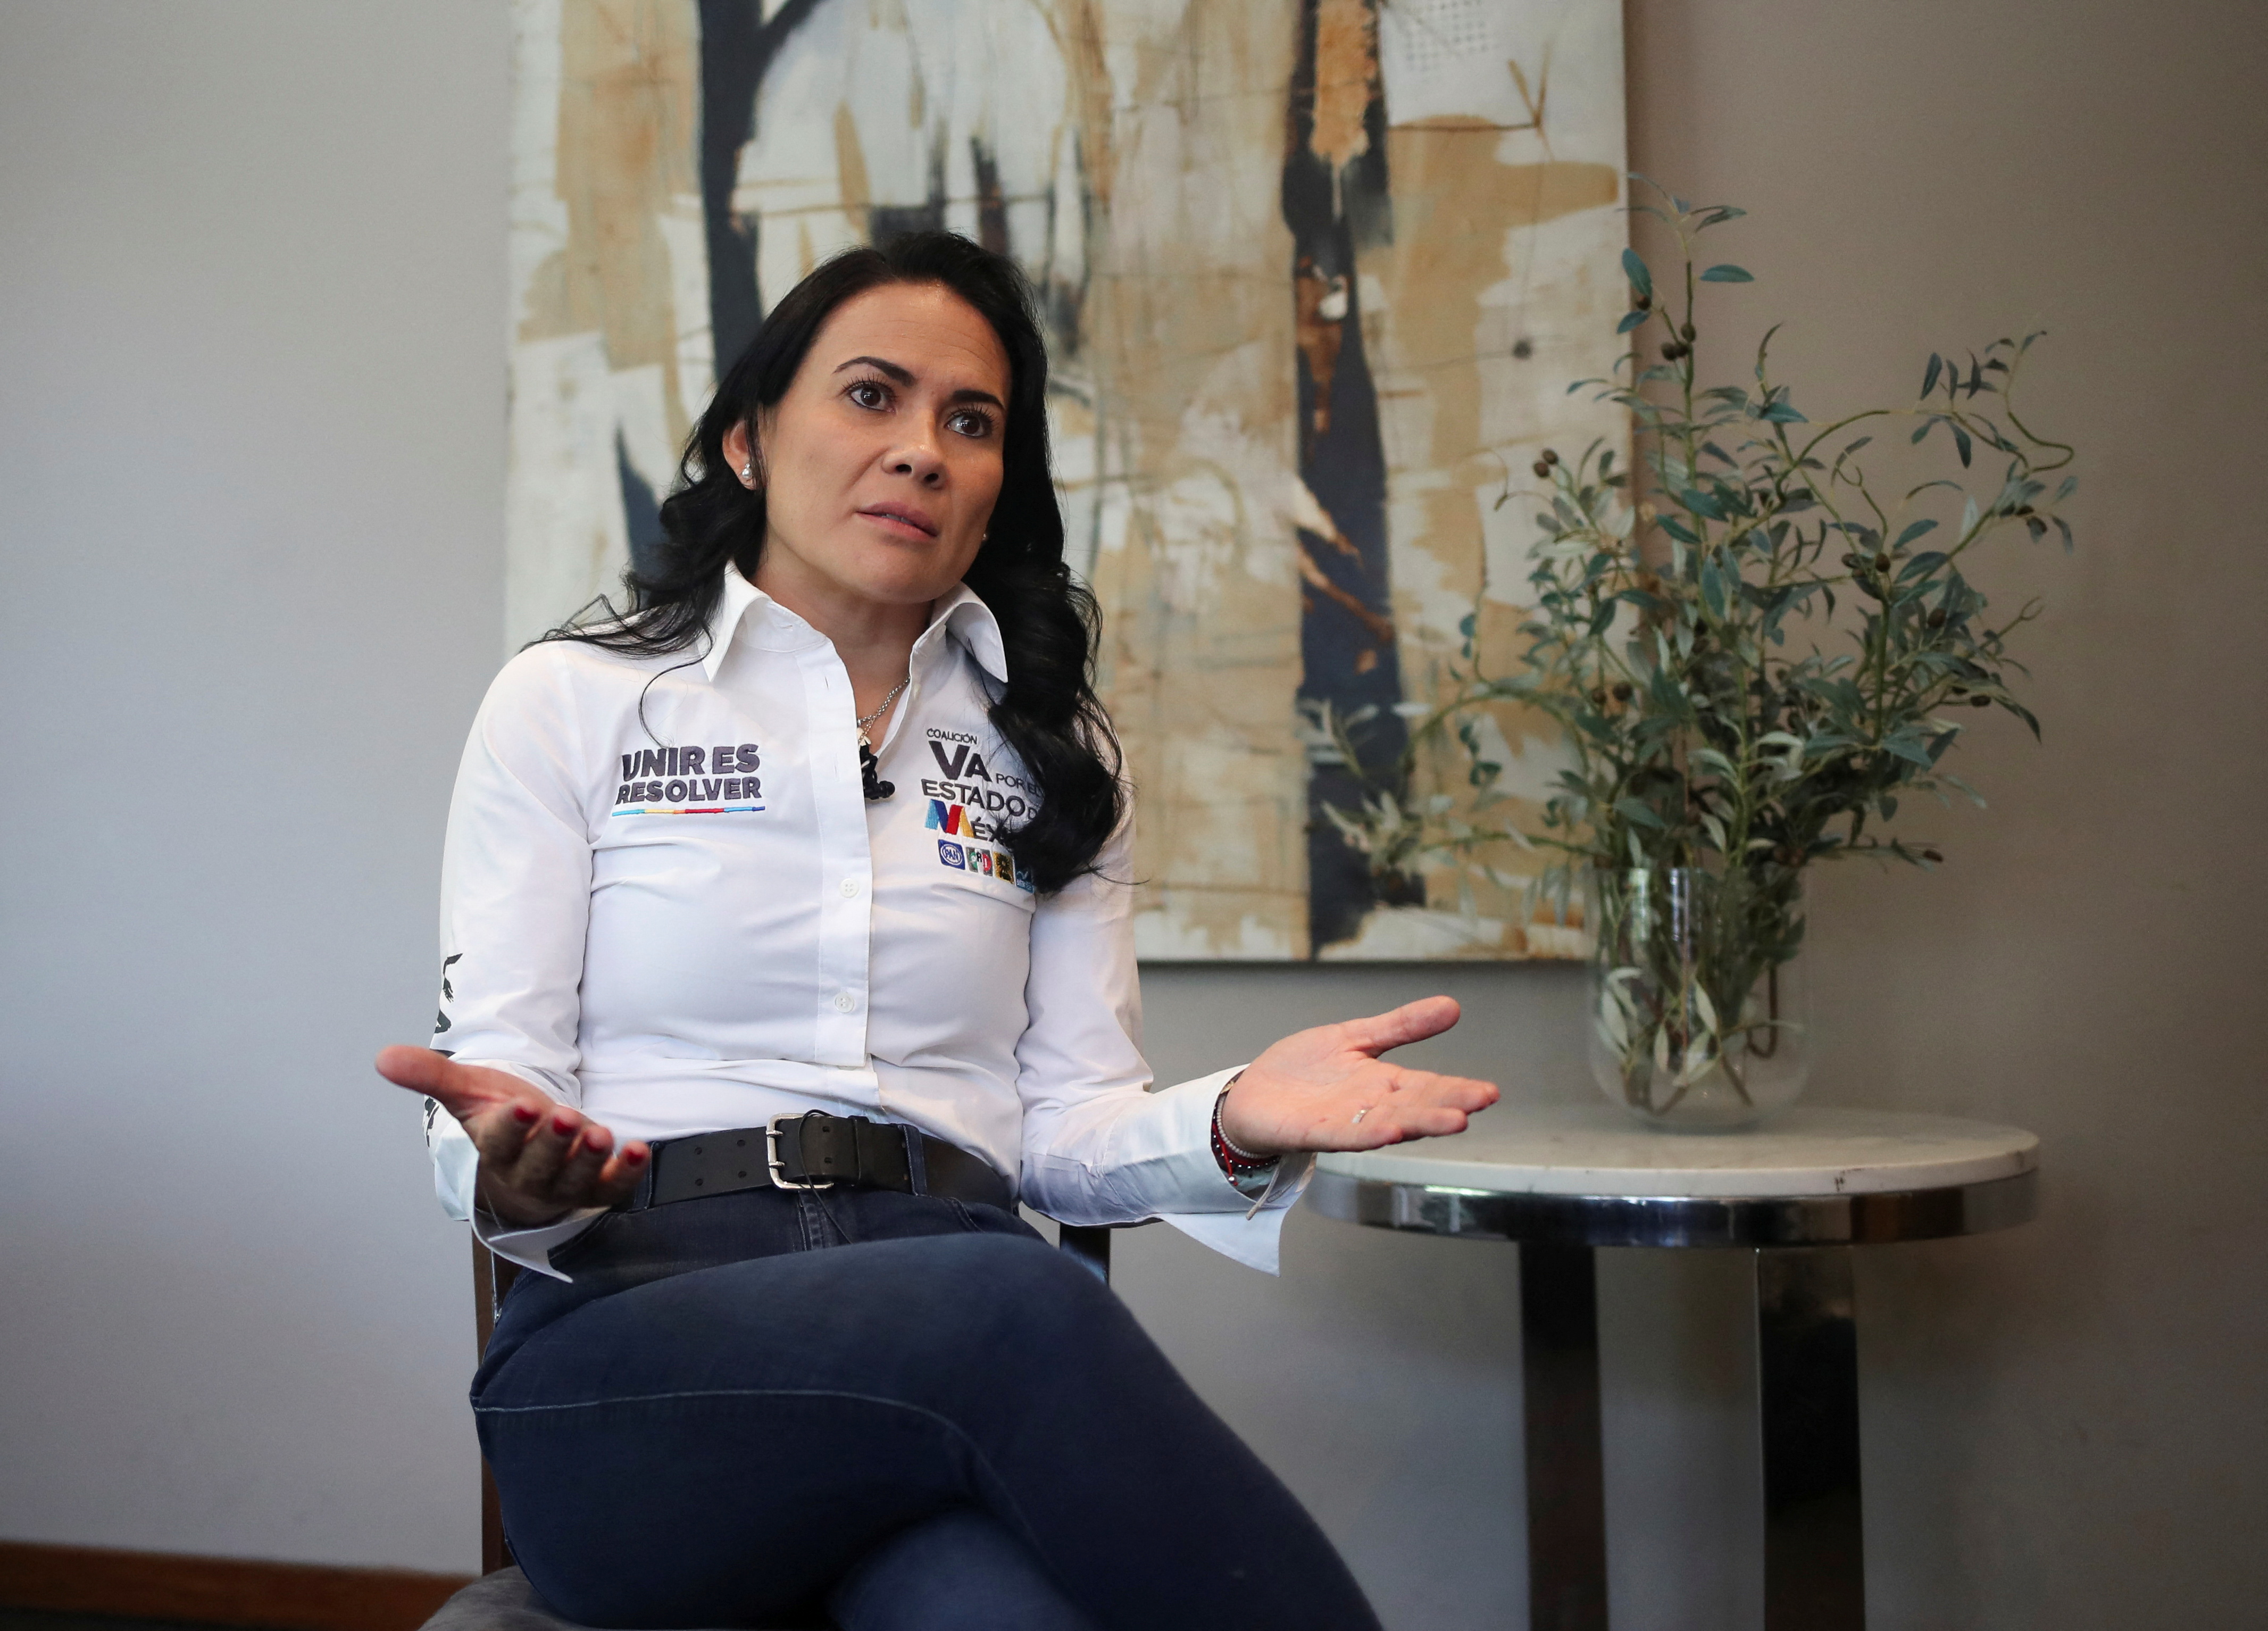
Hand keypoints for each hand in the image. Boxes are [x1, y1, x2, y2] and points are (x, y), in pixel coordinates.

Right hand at [374, 1046, 648, 1226]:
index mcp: (496, 1150)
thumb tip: (384, 1057)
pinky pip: (611, 1188)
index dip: (510, 1127)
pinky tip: (638, 1150)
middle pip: (538, 1165)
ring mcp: (564, 1184)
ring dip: (589, 1158)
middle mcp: (529, 1173)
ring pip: (574, 1179)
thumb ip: (432, 1075)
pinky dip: (626, 1173)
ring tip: (599, 1133)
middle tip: (565, 1118)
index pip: (499, 1143)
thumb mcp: (470, 1092)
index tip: (519, 1105)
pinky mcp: (596, 1188)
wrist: (529, 1153)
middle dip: (552, 1143)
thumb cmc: (502, 1120)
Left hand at [1215, 995, 1498, 1156]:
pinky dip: (1367, 1133)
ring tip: (1454, 1120)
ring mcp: (1342, 1122)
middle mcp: (1368, 1107)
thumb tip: (1453, 1006)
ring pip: (1388, 1123)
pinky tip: (1391, 1130)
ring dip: (1420, 1123)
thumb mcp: (1355, 1037)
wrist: (1251, 1095)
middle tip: (1481, 1102)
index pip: (1427, 1086)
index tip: (1490, 1091)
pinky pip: (1344, 1135)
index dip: (1457, 1089)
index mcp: (1382, 1083)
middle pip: (1414, 1106)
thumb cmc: (1303, 1070)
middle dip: (1448, 1105)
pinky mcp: (1311, 1132)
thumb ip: (1402, 1026)